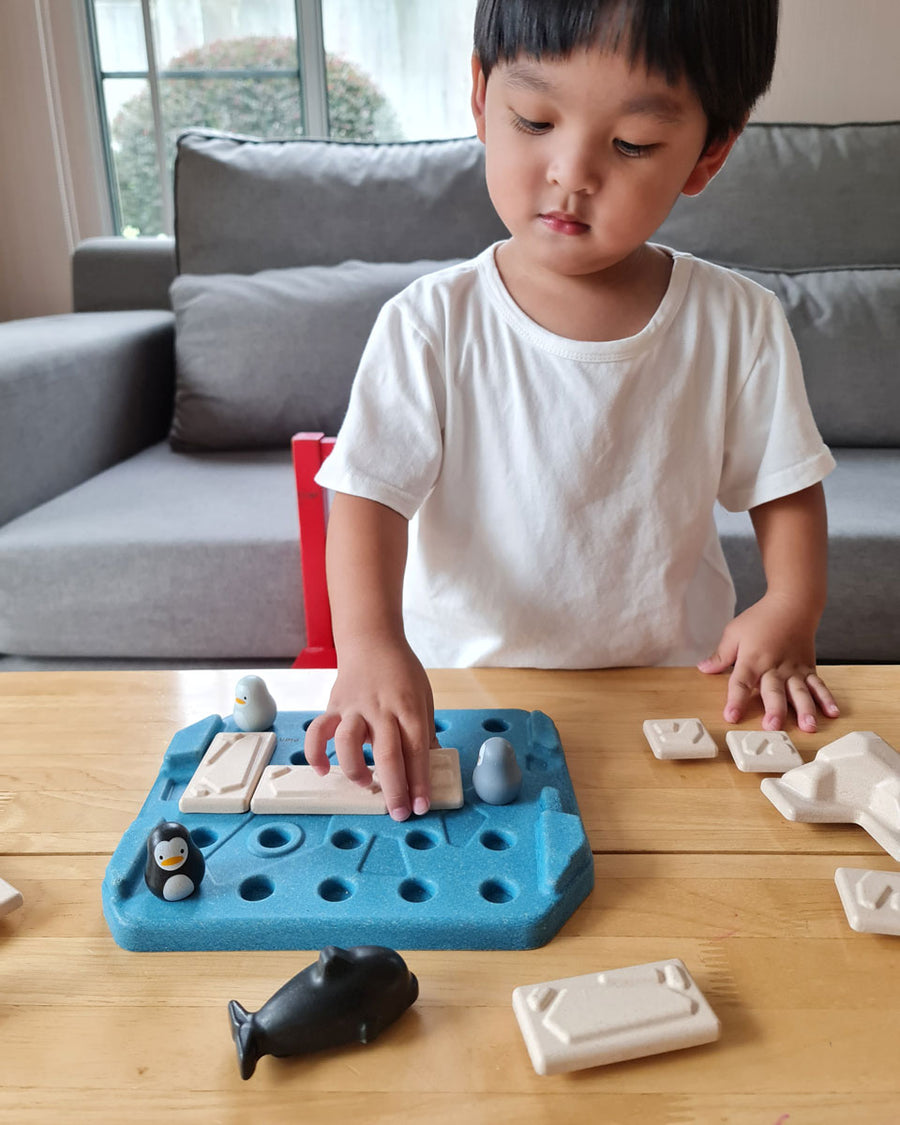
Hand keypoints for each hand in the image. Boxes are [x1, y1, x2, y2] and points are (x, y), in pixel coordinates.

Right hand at [303, 638, 438, 820]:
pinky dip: (316, 752)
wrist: (371, 640)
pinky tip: (323, 769)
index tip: (420, 806)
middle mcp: (382, 709)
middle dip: (394, 787)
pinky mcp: (333, 706)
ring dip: (356, 769)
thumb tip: (432, 767)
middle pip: (387, 752)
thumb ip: (425, 733)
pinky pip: (318, 731)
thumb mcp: (424, 698)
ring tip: (366, 784)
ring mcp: (355, 707)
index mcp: (409, 708)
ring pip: (349, 742)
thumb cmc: (401, 672)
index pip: (416, 750)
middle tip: (398, 812)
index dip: (419, 781)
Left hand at [697, 593, 838, 732]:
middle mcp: (774, 667)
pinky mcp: (808, 668)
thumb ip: (721, 655)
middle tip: (772, 727)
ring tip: (808, 727)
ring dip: (804, 710)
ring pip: (800, 692)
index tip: (731, 717)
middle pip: (773, 691)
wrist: (793, 603)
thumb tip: (703, 669)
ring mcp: (794, 669)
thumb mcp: (734, 633)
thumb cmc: (761, 618)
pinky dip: (826, 699)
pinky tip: (832, 713)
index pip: (740, 683)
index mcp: (752, 659)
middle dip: (773, 710)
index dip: (735, 700)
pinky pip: (818, 685)